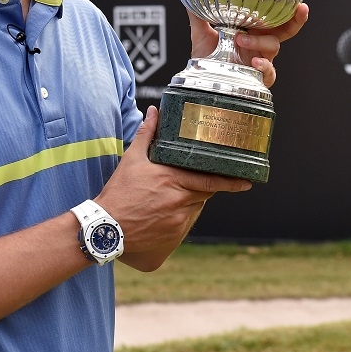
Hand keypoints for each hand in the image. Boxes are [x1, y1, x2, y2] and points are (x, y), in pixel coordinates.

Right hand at [96, 107, 250, 261]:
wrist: (105, 228)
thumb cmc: (118, 192)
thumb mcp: (131, 159)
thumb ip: (147, 135)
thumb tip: (154, 112)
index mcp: (171, 179)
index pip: (209, 180)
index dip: (229, 181)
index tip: (246, 181)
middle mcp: (178, 201)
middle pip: (205, 194)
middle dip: (210, 189)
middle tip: (211, 186)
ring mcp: (177, 222)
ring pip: (196, 210)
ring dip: (193, 202)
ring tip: (174, 198)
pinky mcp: (172, 239)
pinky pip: (185, 226)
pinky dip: (182, 218)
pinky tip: (168, 214)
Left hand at [188, 3, 309, 87]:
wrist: (200, 80)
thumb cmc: (206, 58)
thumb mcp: (201, 33)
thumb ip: (199, 15)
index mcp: (251, 29)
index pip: (273, 16)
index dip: (285, 7)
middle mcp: (259, 43)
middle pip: (286, 30)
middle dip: (296, 19)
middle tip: (301, 9)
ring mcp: (260, 59)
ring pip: (274, 46)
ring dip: (260, 41)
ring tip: (241, 38)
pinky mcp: (258, 77)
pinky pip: (269, 71)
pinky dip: (264, 66)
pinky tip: (254, 62)